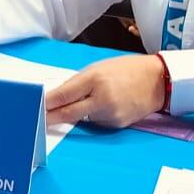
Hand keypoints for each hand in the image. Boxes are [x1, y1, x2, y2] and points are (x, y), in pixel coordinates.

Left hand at [44, 55, 165, 127]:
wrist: (158, 80)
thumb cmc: (127, 70)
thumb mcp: (100, 68)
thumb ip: (80, 82)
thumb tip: (59, 96)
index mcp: (95, 78)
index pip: (65, 94)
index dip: (48, 102)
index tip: (34, 106)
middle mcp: (102, 98)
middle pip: (69, 113)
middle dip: (51, 117)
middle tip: (36, 120)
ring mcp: (110, 114)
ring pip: (83, 118)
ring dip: (78, 113)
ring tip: (92, 99)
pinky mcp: (116, 125)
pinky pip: (96, 122)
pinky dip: (94, 116)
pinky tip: (106, 105)